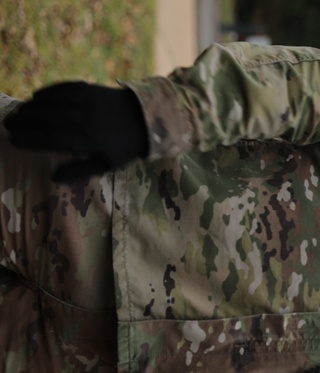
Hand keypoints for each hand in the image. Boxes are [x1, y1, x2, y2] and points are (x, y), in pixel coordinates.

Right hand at [3, 81, 148, 182]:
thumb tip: (53, 178)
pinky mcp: (90, 89)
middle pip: (48, 120)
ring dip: (32, 107)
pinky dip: (49, 92)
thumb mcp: (105, 165)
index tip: (14, 140)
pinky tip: (35, 96)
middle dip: (25, 122)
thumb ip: (79, 171)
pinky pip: (64, 89)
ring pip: (53, 103)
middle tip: (7, 124)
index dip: (30, 140)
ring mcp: (88, 103)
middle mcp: (86, 121)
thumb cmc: (123, 147)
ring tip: (18, 112)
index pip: (52, 140)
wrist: (147, 120)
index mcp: (89, 142)